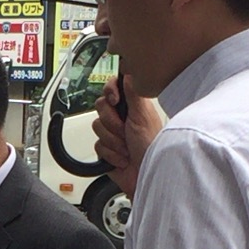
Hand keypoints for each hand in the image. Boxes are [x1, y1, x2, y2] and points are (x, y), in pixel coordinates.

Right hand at [92, 82, 162, 197]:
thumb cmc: (151, 147)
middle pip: (101, 107)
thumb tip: (129, 73)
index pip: (113, 88)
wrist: (145, 175)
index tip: (115, 100)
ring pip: (97, 127)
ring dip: (114, 141)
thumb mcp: (143, 115)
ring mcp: (114, 134)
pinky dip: (111, 154)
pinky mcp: (107, 150)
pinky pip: (97, 146)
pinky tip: (123, 158)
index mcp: (133, 106)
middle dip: (112, 123)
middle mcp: (122, 118)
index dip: (110, 92)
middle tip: (125, 131)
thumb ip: (134, 93)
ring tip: (127, 148)